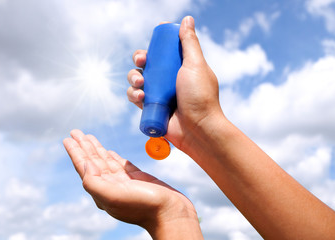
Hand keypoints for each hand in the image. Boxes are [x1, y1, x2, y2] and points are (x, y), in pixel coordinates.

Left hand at [63, 129, 200, 237]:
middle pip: (93, 161)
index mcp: (102, 190)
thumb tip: (85, 165)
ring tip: (89, 137)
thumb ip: (94, 181)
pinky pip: (121, 165)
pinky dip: (114, 157)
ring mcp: (124, 182)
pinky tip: (110, 151)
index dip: (76, 152)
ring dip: (97, 149)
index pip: (85, 167)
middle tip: (76, 132)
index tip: (68, 138)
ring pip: (106, 161)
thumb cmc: (144, 207)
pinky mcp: (138, 179)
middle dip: (84, 146)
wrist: (171, 214)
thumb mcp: (114, 196)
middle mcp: (110, 186)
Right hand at [127, 16, 224, 155]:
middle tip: (141, 61)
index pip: (162, 52)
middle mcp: (168, 79)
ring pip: (137, 80)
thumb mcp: (195, 65)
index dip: (153, 46)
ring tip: (140, 84)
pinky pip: (135, 97)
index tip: (151, 44)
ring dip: (133, 78)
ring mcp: (158, 94)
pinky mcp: (150, 108)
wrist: (198, 129)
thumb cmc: (201, 97)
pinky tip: (140, 97)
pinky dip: (133, 95)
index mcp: (179, 67)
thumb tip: (187, 19)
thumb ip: (189, 42)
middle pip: (146, 64)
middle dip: (139, 60)